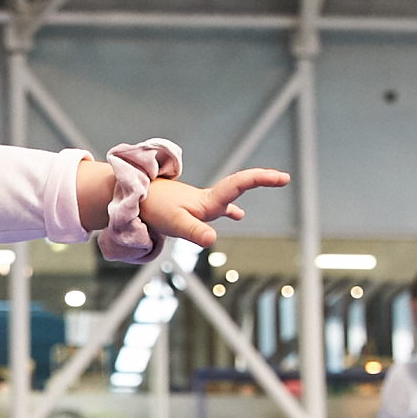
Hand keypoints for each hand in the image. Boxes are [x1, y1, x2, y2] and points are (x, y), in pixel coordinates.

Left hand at [143, 168, 289, 249]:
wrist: (132, 200)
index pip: (239, 185)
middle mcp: (208, 199)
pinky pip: (217, 207)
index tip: (281, 177)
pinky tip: (237, 216)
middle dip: (261, 180)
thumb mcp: (174, 223)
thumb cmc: (152, 209)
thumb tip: (212, 240)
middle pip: (239, 185)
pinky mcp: (192, 208)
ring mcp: (200, 202)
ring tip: (270, 181)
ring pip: (229, 195)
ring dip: (248, 189)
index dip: (260, 180)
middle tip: (284, 177)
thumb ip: (194, 231)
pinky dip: (229, 210)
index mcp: (208, 201)